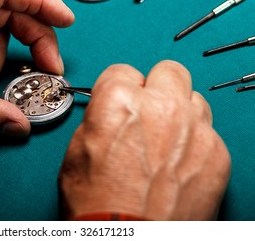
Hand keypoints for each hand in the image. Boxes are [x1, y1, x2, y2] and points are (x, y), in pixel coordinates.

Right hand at [59, 60, 230, 219]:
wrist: (127, 239)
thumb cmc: (96, 202)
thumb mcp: (78, 149)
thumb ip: (101, 116)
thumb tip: (112, 109)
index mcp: (119, 101)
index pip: (123, 70)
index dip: (119, 87)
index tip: (122, 100)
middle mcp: (161, 107)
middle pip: (169, 71)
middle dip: (156, 86)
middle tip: (149, 109)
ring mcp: (194, 130)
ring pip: (193, 99)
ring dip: (179, 112)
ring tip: (166, 139)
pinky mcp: (216, 154)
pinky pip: (208, 132)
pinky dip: (195, 142)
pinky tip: (178, 164)